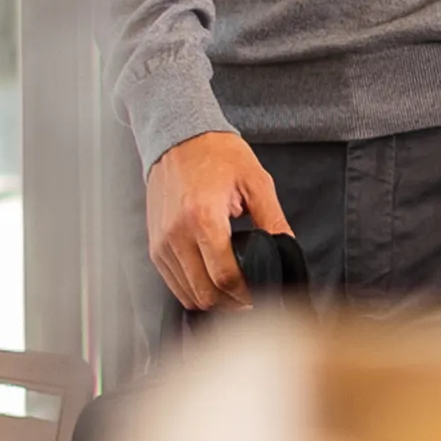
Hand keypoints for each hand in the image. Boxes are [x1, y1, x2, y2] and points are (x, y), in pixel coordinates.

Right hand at [146, 129, 286, 311]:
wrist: (179, 137)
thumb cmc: (216, 154)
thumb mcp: (256, 181)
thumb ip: (273, 220)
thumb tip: (287, 251)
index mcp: (202, 217)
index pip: (224, 276)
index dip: (247, 294)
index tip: (261, 294)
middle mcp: (176, 234)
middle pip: (204, 294)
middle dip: (232, 303)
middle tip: (252, 297)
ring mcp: (161, 242)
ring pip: (187, 295)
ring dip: (213, 300)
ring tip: (235, 290)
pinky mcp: (154, 245)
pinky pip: (173, 283)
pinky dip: (194, 289)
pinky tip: (213, 280)